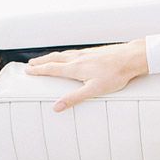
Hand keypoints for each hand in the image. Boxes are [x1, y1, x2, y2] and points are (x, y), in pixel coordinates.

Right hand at [24, 39, 148, 111]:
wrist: (131, 58)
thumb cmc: (115, 74)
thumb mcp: (94, 90)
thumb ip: (74, 98)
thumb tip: (57, 107)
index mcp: (75, 68)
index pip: (51, 69)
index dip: (39, 70)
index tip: (28, 71)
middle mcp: (77, 58)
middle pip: (54, 58)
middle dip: (41, 62)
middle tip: (31, 64)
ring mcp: (86, 53)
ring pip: (64, 54)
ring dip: (52, 57)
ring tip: (46, 59)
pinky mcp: (94, 51)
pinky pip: (74, 52)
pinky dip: (65, 54)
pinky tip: (69, 56)